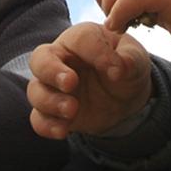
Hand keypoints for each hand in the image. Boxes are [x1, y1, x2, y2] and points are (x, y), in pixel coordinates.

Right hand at [28, 22, 151, 138]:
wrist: (125, 96)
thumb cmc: (125, 66)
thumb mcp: (135, 58)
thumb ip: (129, 59)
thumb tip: (119, 68)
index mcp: (81, 39)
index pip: (80, 39)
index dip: (96, 53)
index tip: (116, 71)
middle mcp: (60, 60)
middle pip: (40, 59)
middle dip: (51, 71)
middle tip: (71, 83)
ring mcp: (53, 87)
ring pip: (35, 91)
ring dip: (50, 101)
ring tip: (72, 109)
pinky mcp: (53, 112)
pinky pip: (39, 119)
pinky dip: (47, 126)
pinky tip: (63, 131)